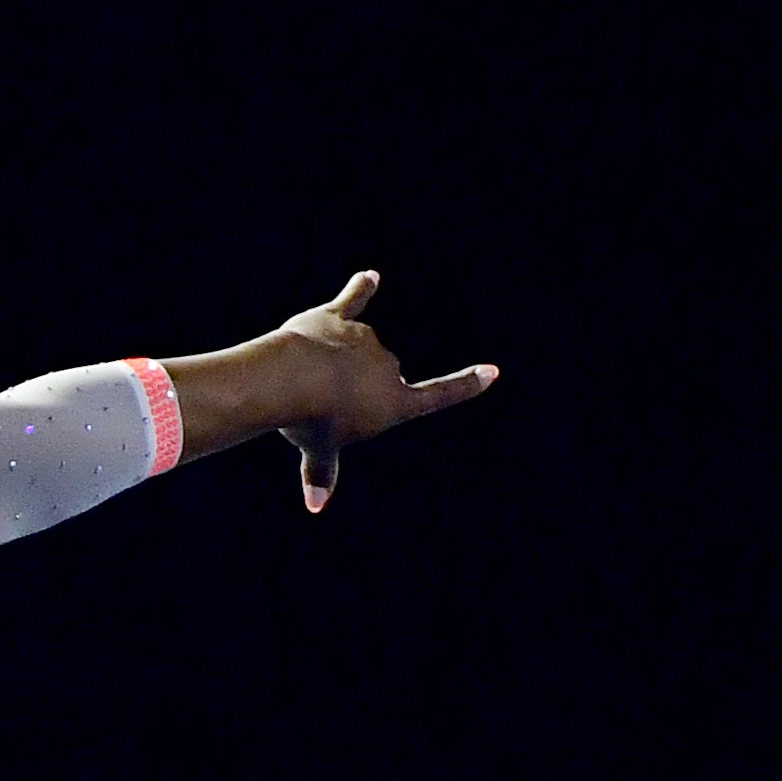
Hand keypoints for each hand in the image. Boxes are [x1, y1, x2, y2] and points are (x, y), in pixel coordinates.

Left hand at [269, 271, 499, 513]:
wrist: (290, 379)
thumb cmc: (309, 420)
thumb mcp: (318, 452)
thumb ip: (321, 473)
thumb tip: (316, 504)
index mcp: (394, 403)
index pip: (436, 396)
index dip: (464, 386)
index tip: (492, 372)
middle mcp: (388, 367)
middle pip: (371, 380)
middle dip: (345, 390)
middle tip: (313, 403)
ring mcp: (364, 340)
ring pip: (349, 351)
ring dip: (326, 363)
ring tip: (301, 378)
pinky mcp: (336, 318)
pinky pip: (353, 300)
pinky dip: (361, 288)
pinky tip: (369, 276)